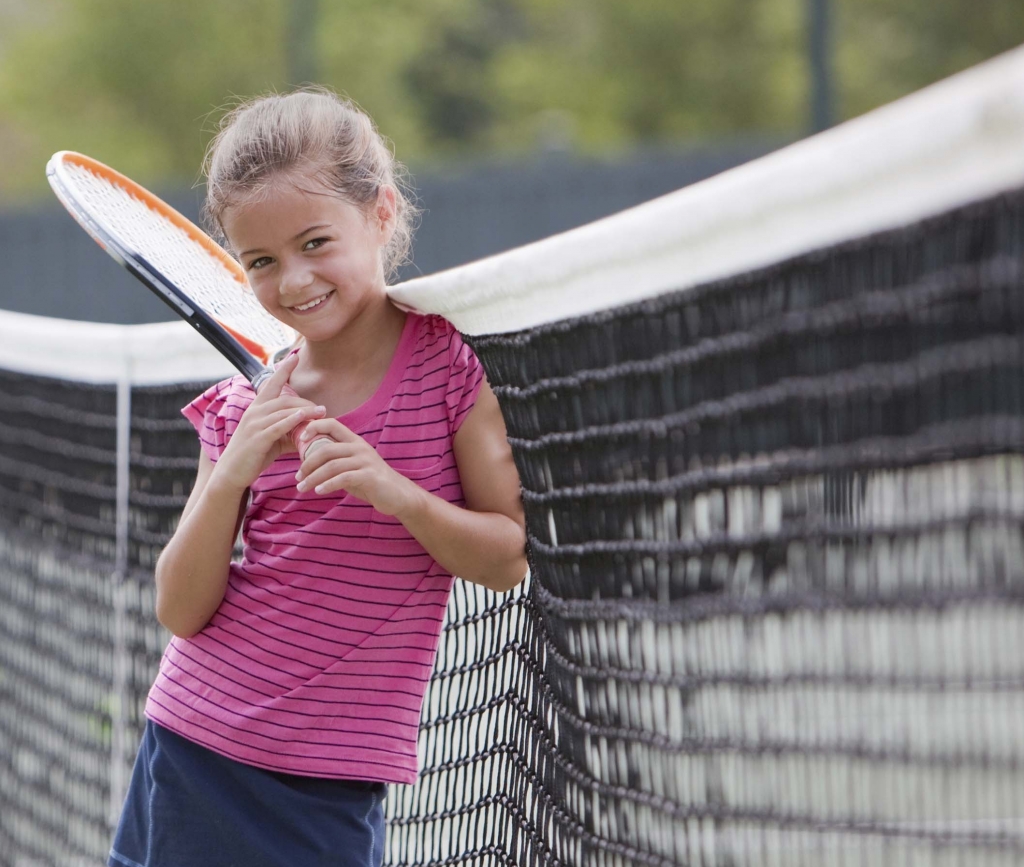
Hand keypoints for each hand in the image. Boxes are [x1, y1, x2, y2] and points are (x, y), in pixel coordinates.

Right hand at [215, 354, 326, 490]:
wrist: (232, 473)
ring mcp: (254, 424)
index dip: (282, 370)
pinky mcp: (257, 438)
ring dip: (304, 410)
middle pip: (283, 399)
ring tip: (321, 412)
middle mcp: (254, 412)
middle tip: (322, 408)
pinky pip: (277, 426)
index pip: (271, 384)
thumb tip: (312, 430)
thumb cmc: (254, 454)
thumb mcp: (273, 439)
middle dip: (304, 401)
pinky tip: (303, 417)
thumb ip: (290, 431)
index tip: (294, 356)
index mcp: (257, 409)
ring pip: (282, 411)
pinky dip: (291, 420)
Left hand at [294, 418, 419, 516]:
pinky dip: (328, 485)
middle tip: (297, 476)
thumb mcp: (352, 465)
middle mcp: (360, 448)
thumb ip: (336, 459)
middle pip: (326, 449)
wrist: (397, 494)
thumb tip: (308, 460)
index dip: (314, 426)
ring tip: (302, 488)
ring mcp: (365, 461)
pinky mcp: (369, 476)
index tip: (300, 438)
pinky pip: (343, 479)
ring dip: (313, 477)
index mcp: (354, 441)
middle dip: (307, 463)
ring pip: (332, 465)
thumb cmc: (370, 480)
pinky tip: (319, 491)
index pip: (332, 424)